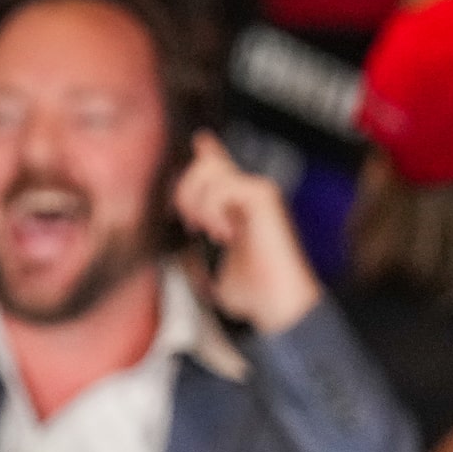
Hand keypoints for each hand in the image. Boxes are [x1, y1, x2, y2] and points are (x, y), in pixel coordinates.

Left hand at [175, 131, 320, 334]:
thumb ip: (191, 242)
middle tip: (191, 223)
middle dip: (184, 190)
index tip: (198, 145)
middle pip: (203, 162)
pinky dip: (213, 210)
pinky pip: (223, 186)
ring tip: (210, 232)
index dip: (205, 149)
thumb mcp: (206, 267)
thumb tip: (174, 228)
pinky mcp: (263, 196)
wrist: (278, 306)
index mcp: (235, 205)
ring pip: (209, 169)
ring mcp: (257, 192)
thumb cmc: (252, 293)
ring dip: (197, 202)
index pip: (218, 161)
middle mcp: (247, 193)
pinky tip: (223, 233)